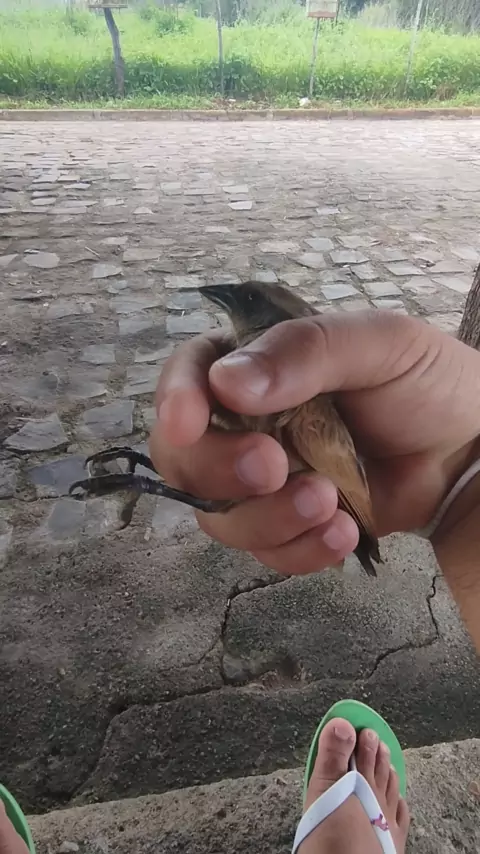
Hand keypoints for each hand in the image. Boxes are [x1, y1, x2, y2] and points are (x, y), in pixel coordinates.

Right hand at [149, 311, 479, 574]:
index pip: (188, 376)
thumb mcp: (379, 344)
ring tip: (329, 502)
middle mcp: (248, 425)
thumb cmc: (427, 383)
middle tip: (275, 467)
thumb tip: (226, 383)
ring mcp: (265, 482)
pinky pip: (267, 553)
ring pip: (221, 517)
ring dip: (268, 518)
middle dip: (221, 470)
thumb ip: (306, 351)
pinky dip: (298, 550)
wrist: (470, 452)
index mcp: (258, 366)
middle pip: (187, 458)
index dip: (176, 400)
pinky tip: (344, 533)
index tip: (187, 424)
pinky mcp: (290, 526)